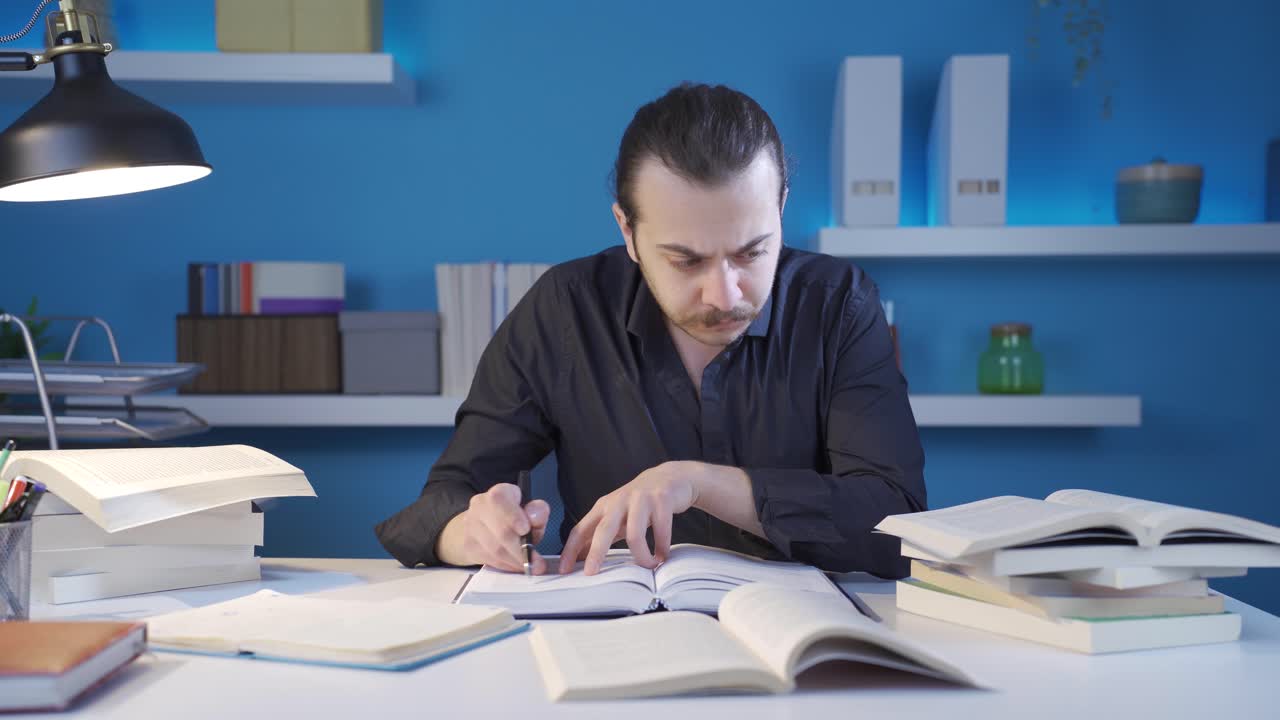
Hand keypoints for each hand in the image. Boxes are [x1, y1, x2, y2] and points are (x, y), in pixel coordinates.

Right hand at [437, 483, 550, 573]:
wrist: (481, 526)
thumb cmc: (512, 517)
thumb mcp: (530, 511)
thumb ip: (538, 511)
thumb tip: (535, 517)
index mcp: (499, 493)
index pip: (500, 499)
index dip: (513, 516)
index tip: (525, 529)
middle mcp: (480, 507)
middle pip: (500, 531)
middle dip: (521, 550)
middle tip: (537, 562)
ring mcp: (471, 527)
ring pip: (495, 549)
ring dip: (515, 561)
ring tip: (530, 566)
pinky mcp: (468, 546)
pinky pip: (489, 559)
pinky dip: (506, 566)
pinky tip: (516, 566)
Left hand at [558, 461, 700, 574]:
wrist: (669, 477)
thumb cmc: (639, 502)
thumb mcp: (616, 515)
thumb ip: (601, 534)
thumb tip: (580, 558)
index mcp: (604, 507)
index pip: (581, 529)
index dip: (570, 550)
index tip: (564, 570)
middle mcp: (619, 502)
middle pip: (603, 530)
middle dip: (595, 553)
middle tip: (591, 573)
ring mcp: (640, 500)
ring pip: (635, 535)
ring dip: (642, 556)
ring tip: (649, 565)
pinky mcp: (661, 500)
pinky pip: (660, 531)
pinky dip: (662, 548)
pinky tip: (662, 556)